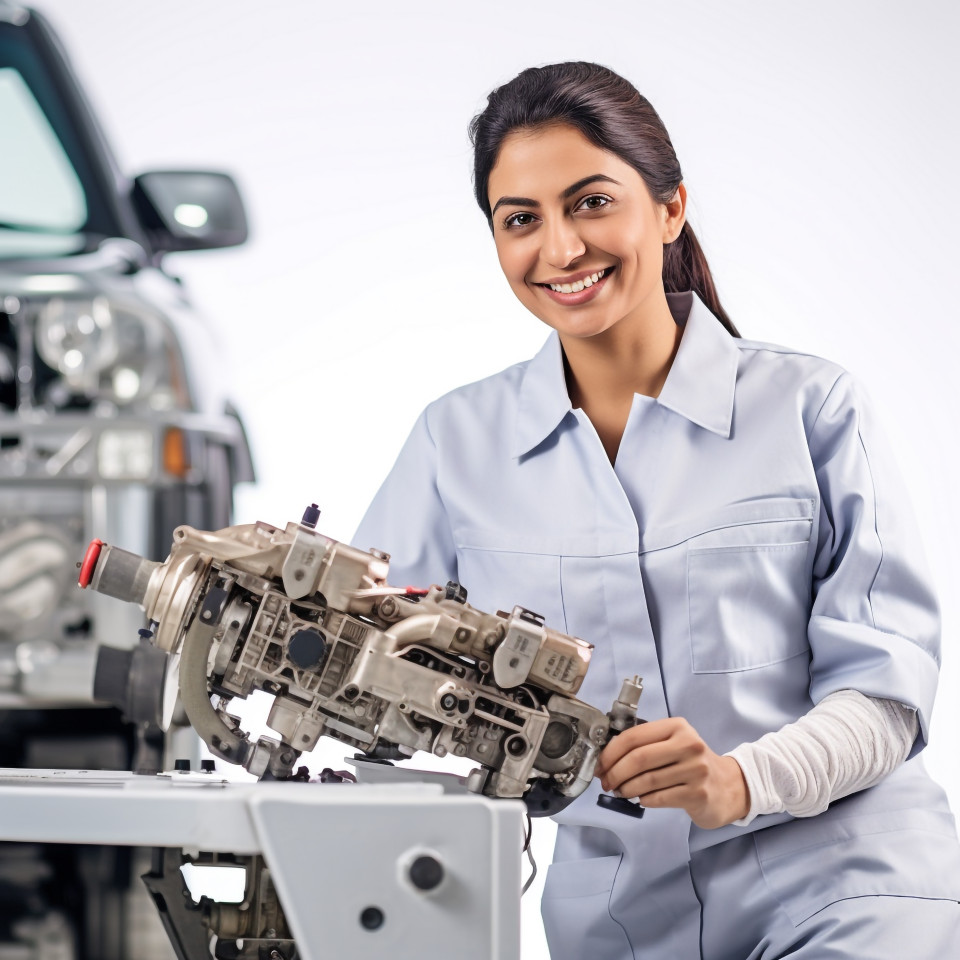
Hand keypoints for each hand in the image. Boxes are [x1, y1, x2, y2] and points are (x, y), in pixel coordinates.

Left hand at [595, 717, 749, 828]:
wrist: (728, 786)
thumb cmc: (692, 763)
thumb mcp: (673, 743)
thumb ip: (645, 745)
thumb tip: (607, 758)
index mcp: (677, 727)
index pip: (634, 736)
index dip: (611, 752)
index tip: (600, 764)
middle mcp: (688, 745)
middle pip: (638, 759)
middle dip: (615, 772)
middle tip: (606, 782)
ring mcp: (695, 770)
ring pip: (647, 780)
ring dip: (626, 788)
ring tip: (621, 791)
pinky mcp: (697, 793)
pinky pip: (659, 797)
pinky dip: (644, 799)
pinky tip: (641, 798)